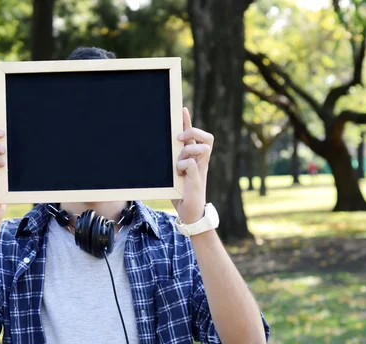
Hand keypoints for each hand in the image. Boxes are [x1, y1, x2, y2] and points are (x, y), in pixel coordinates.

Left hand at [172, 107, 213, 223]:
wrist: (189, 213)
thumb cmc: (181, 193)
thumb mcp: (174, 174)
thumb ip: (172, 162)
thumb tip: (159, 149)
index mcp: (195, 158)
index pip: (195, 135)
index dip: (188, 121)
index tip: (181, 109)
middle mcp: (200, 162)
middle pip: (206, 137)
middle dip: (193, 132)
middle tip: (178, 138)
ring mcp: (200, 170)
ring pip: (202, 148)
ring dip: (188, 150)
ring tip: (178, 162)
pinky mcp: (197, 179)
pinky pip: (191, 164)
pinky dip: (183, 165)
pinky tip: (177, 173)